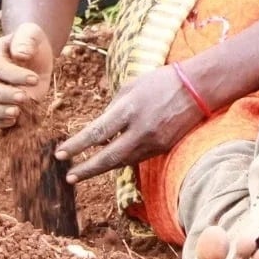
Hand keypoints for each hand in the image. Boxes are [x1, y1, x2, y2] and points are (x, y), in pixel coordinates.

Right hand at [0, 22, 53, 128]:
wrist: (33, 59)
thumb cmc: (32, 45)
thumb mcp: (32, 34)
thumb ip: (26, 39)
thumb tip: (20, 55)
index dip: (13, 75)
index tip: (34, 79)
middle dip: (2, 94)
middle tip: (24, 98)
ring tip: (16, 113)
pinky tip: (13, 121)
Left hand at [54, 64, 204, 183]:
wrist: (198, 88)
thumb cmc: (161, 82)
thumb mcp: (130, 87)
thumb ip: (112, 109)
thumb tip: (98, 129)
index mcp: (130, 109)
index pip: (97, 133)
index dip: (76, 146)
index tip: (60, 154)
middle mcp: (141, 129)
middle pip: (108, 158)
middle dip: (86, 169)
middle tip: (69, 177)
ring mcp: (154, 142)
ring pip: (122, 162)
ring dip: (101, 168)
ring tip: (83, 172)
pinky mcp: (163, 148)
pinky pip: (136, 158)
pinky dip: (121, 160)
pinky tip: (110, 161)